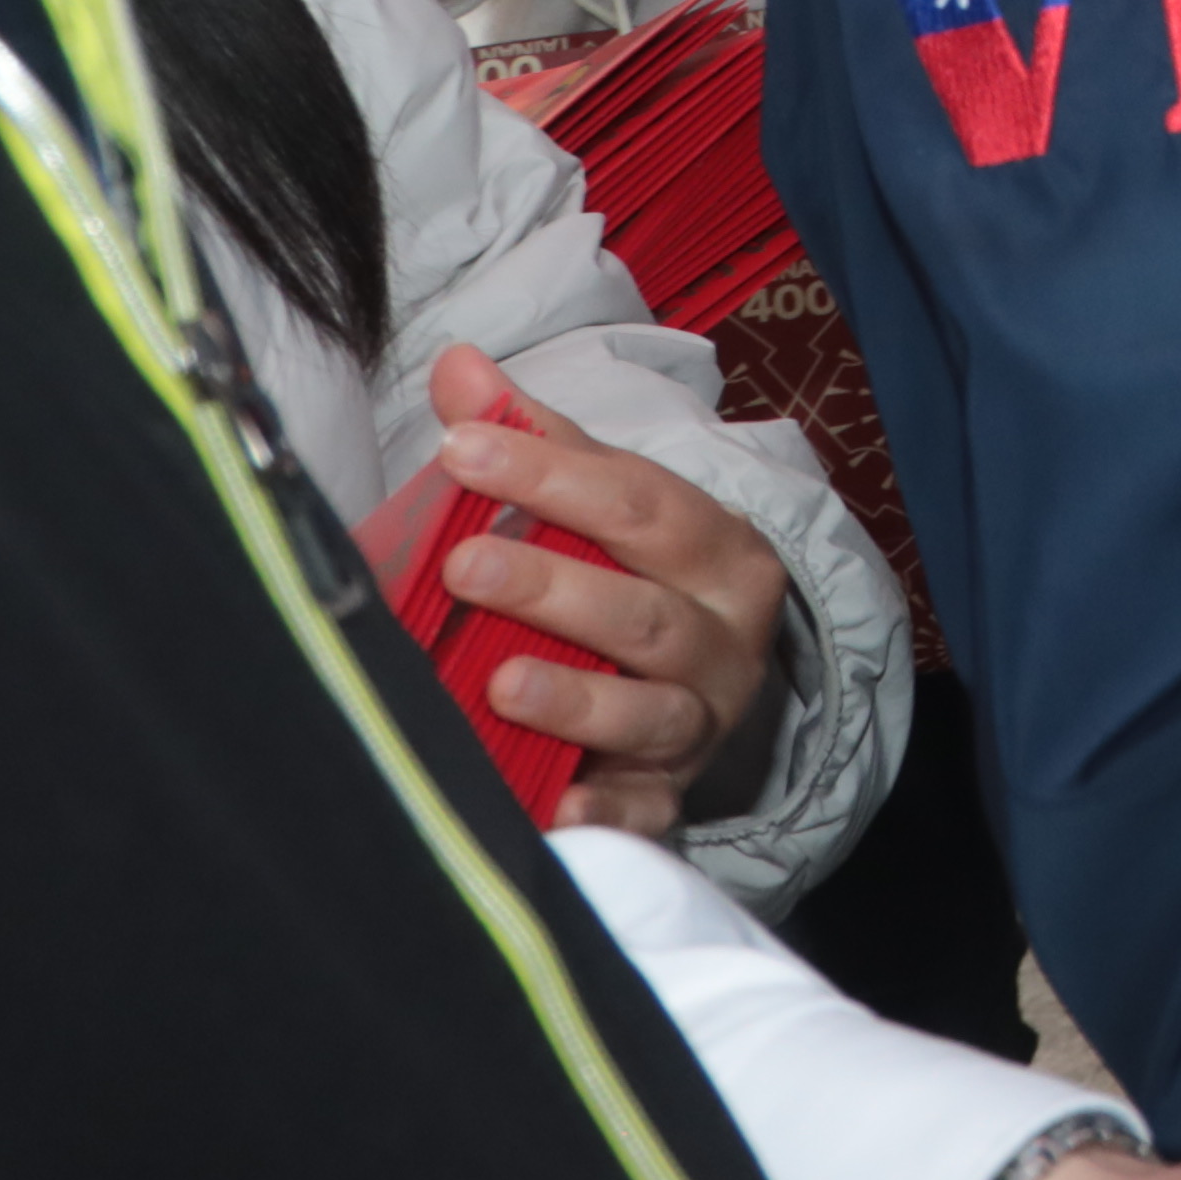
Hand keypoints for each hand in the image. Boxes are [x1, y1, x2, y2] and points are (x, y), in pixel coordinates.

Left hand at [421, 345, 787, 831]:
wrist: (705, 689)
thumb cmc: (640, 580)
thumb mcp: (607, 506)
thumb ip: (537, 442)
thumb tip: (457, 365)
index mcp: (719, 553)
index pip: (639, 503)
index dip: (549, 476)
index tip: (460, 447)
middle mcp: (723, 639)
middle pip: (643, 613)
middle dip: (554, 587)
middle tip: (462, 566)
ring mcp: (700, 723)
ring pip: (648, 712)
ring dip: (576, 699)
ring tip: (500, 682)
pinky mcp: (668, 798)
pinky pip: (641, 814)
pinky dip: (601, 812)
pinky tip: (551, 806)